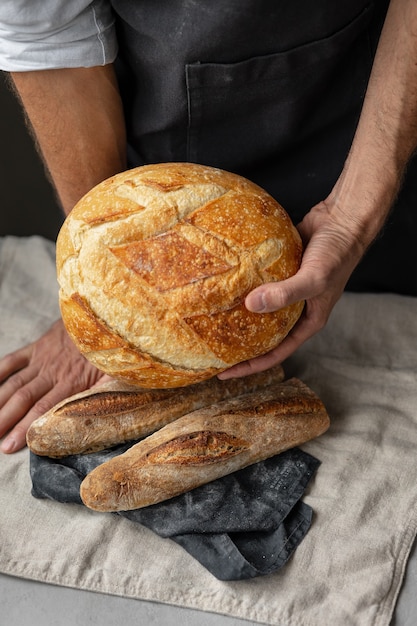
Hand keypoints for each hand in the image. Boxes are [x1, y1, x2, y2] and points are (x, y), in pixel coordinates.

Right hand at [0, 319, 108, 452]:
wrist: (102, 316)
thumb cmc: (111, 349)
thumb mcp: (115, 375)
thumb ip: (106, 394)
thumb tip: (109, 416)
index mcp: (72, 382)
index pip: (44, 409)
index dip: (25, 428)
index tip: (10, 445)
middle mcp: (53, 372)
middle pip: (25, 399)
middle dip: (7, 421)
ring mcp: (43, 359)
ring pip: (15, 383)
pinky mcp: (37, 347)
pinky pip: (13, 360)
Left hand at [218, 198, 367, 378]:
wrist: (343, 221)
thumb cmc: (336, 254)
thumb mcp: (314, 279)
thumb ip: (284, 293)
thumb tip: (250, 304)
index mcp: (307, 322)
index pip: (275, 353)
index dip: (250, 366)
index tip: (224, 373)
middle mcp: (296, 310)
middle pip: (263, 335)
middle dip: (240, 344)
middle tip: (211, 350)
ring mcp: (286, 290)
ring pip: (258, 308)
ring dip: (238, 314)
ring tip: (209, 319)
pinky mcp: (279, 271)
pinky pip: (257, 283)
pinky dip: (242, 286)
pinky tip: (221, 286)